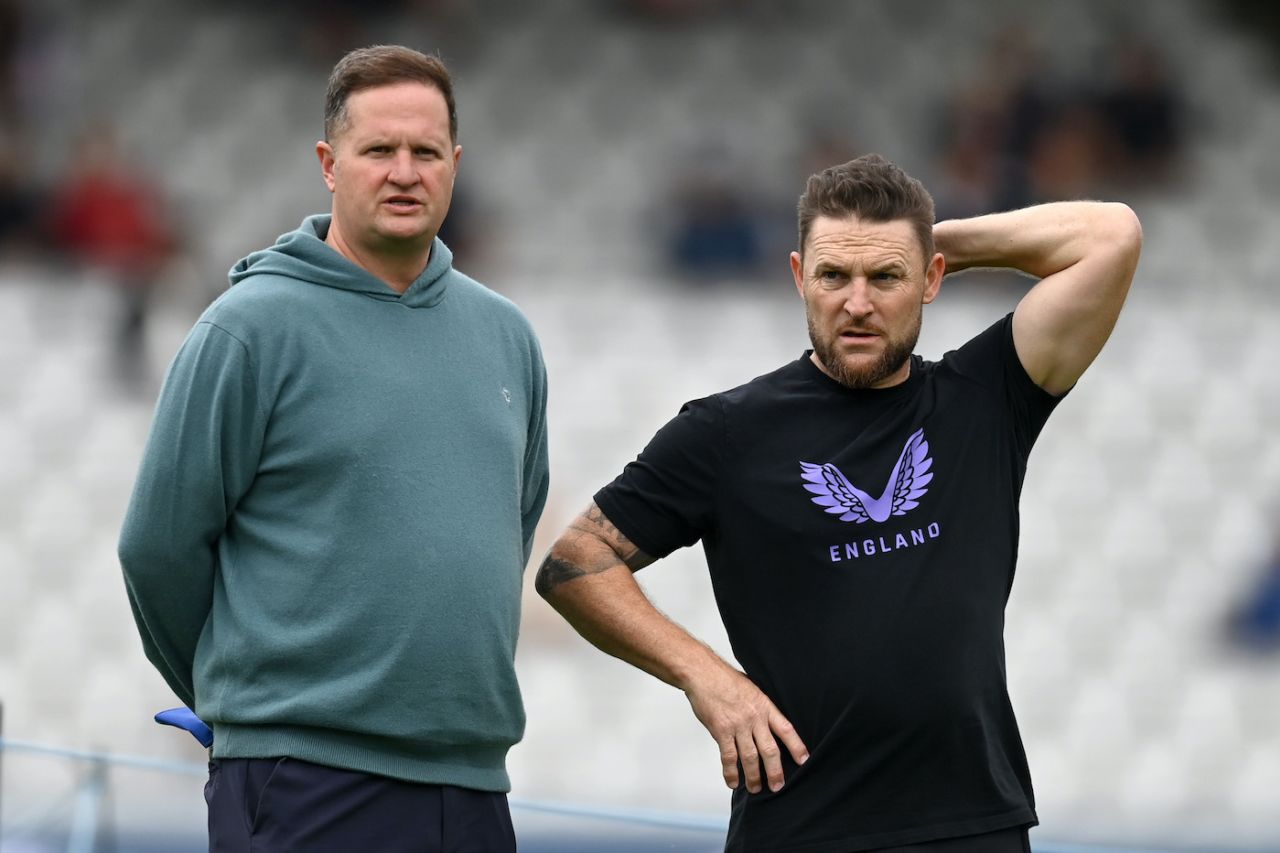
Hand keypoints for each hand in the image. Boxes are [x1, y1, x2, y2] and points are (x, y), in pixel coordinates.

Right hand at [684, 664, 808, 793]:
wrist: (703, 673)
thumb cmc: (725, 680)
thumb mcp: (752, 689)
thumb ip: (760, 707)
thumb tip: (766, 724)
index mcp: (764, 706)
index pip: (786, 729)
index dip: (796, 746)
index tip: (804, 760)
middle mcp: (754, 717)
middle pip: (770, 750)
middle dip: (775, 771)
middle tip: (778, 786)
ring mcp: (738, 725)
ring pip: (750, 757)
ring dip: (753, 776)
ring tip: (755, 789)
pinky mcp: (721, 730)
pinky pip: (728, 756)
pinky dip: (731, 772)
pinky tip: (733, 782)